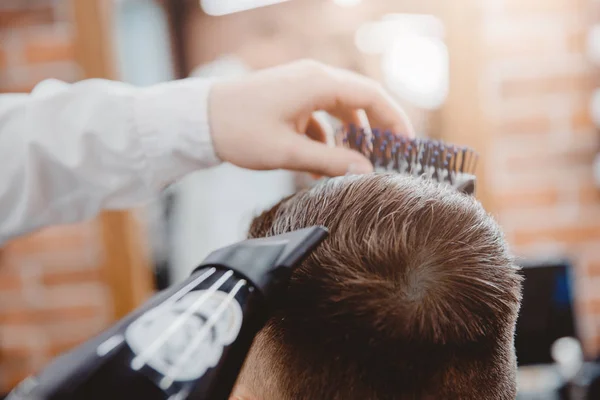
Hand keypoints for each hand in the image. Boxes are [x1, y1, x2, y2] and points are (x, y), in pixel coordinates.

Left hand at [208, 60, 413, 176]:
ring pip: (340, 108)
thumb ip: (330, 161)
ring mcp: (302, 85)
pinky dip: (326, 138)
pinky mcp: (291, 97)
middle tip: (391, 157)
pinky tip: (320, 166)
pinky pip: (320, 114)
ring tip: (356, 166)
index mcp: (318, 83)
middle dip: (377, 129)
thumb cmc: (240, 131)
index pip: (371, 96)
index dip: (395, 121)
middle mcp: (314, 77)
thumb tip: (367, 172)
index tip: (408, 146)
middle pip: (360, 100)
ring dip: (349, 136)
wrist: (200, 120)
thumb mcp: (288, 151)